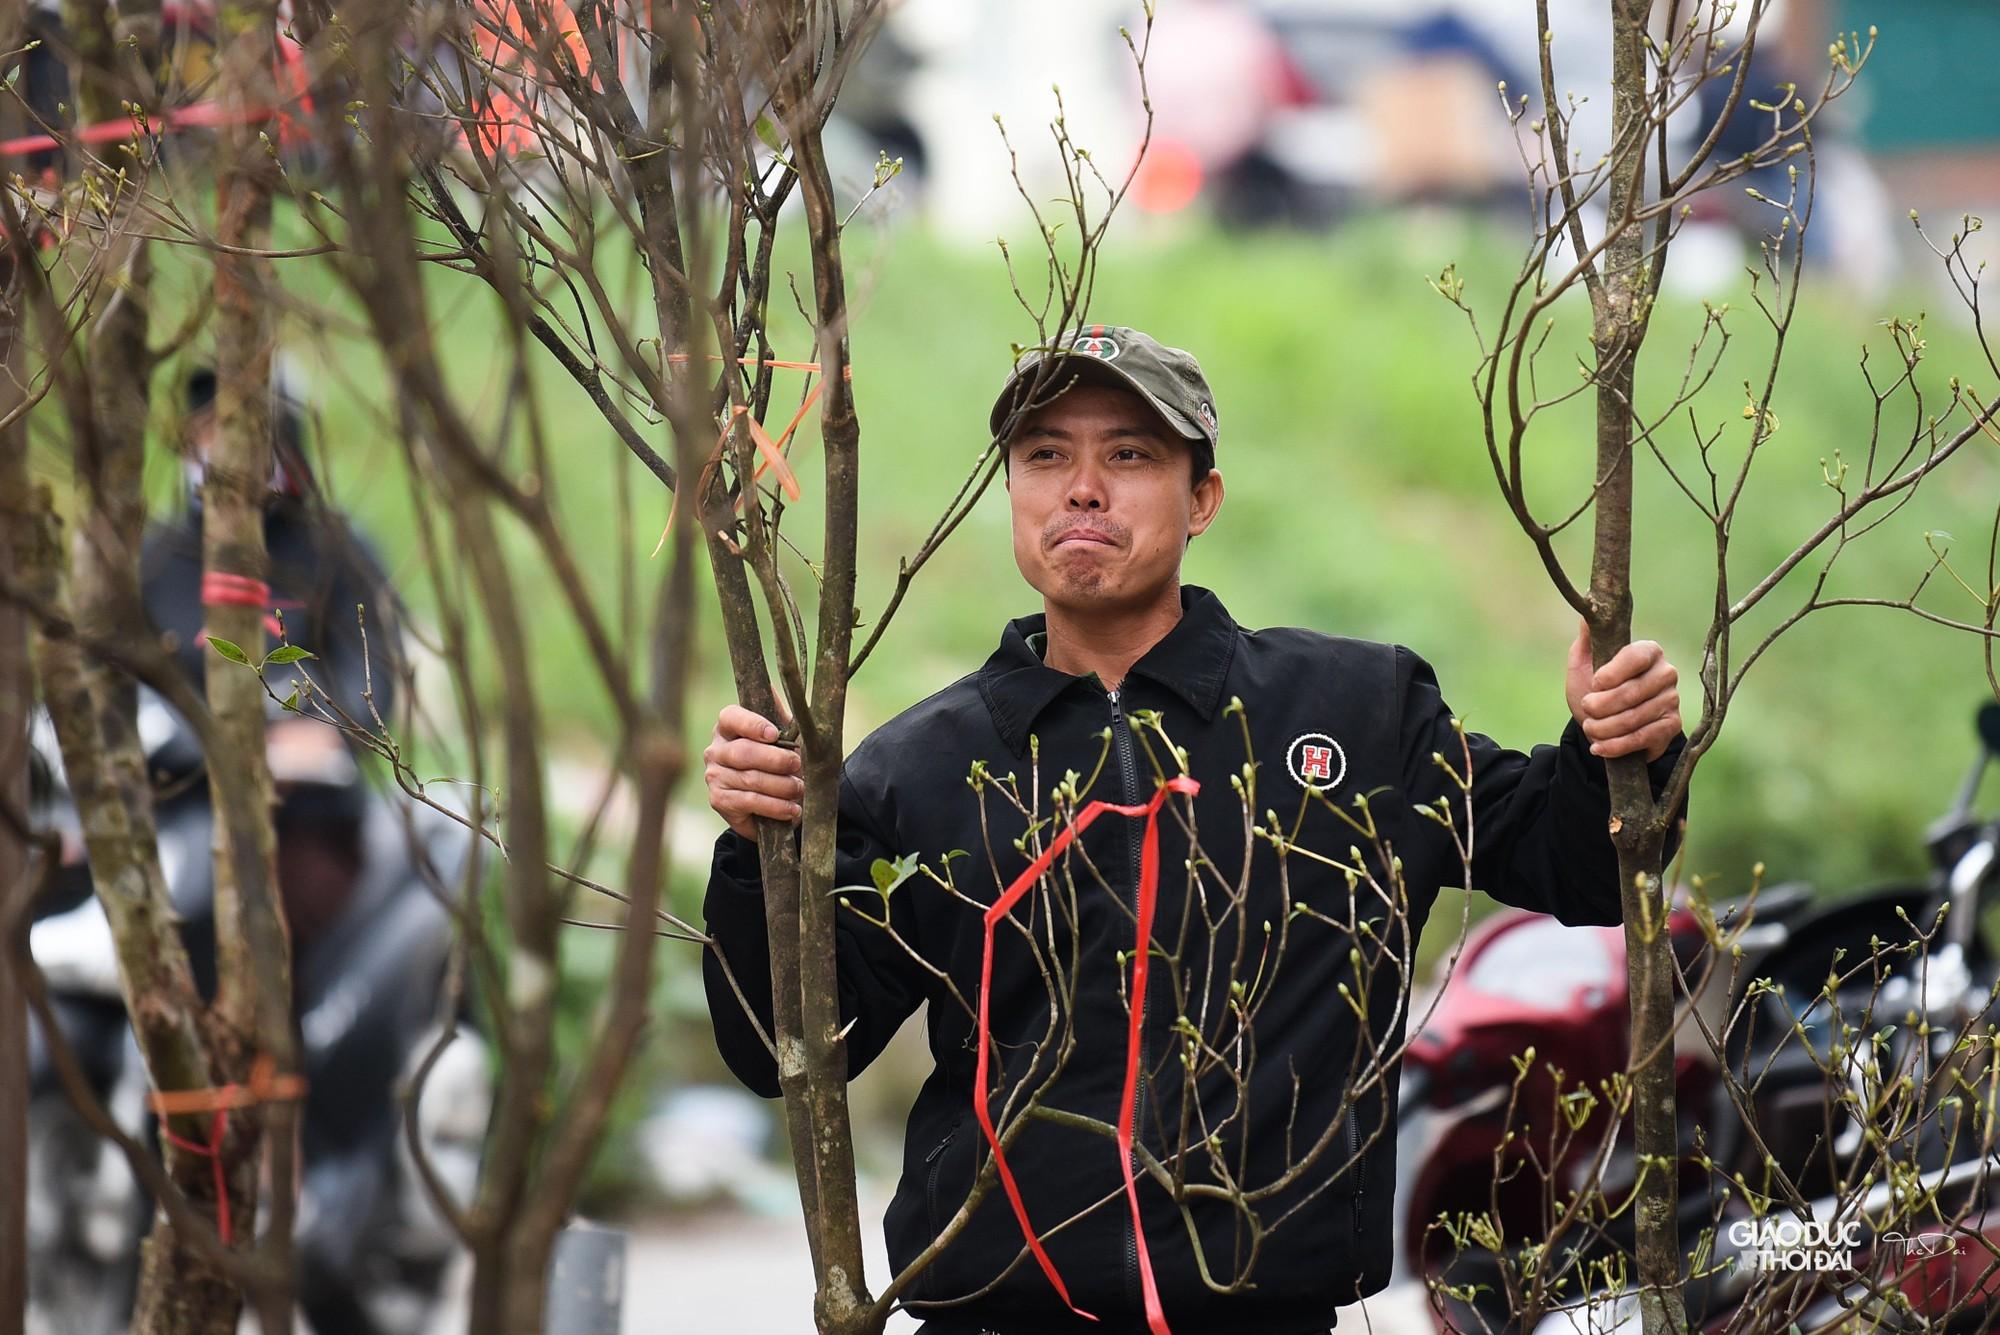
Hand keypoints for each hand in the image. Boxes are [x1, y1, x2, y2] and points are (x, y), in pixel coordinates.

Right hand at [704, 704, 802, 839]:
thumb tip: (778, 684)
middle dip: (776, 760)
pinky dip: (775, 807)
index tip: (774, 734)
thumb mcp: (784, 734)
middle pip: (744, 752)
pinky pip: (749, 802)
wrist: (773, 801)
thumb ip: (780, 713)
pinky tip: (792, 809)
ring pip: (750, 779)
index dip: (753, 724)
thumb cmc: (779, 760)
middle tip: (797, 765)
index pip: (731, 717)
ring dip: (781, 786)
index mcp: (728, 726)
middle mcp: (715, 749)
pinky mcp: (718, 800)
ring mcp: (714, 776)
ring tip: (800, 789)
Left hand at [1566, 618, 1681, 762]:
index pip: (1635, 656)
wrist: (1604, 727)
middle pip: (1633, 691)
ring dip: (1605, 727)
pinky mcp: (1672, 726)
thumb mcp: (1584, 664)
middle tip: (1586, 708)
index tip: (1594, 684)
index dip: (1613, 673)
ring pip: (1635, 717)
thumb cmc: (1594, 690)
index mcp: (1648, 651)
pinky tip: (1600, 746)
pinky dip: (1616, 745)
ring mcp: (1672, 700)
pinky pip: (1642, 737)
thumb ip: (1587, 638)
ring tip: (1590, 728)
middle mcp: (1666, 672)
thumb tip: (1587, 609)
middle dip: (1601, 706)